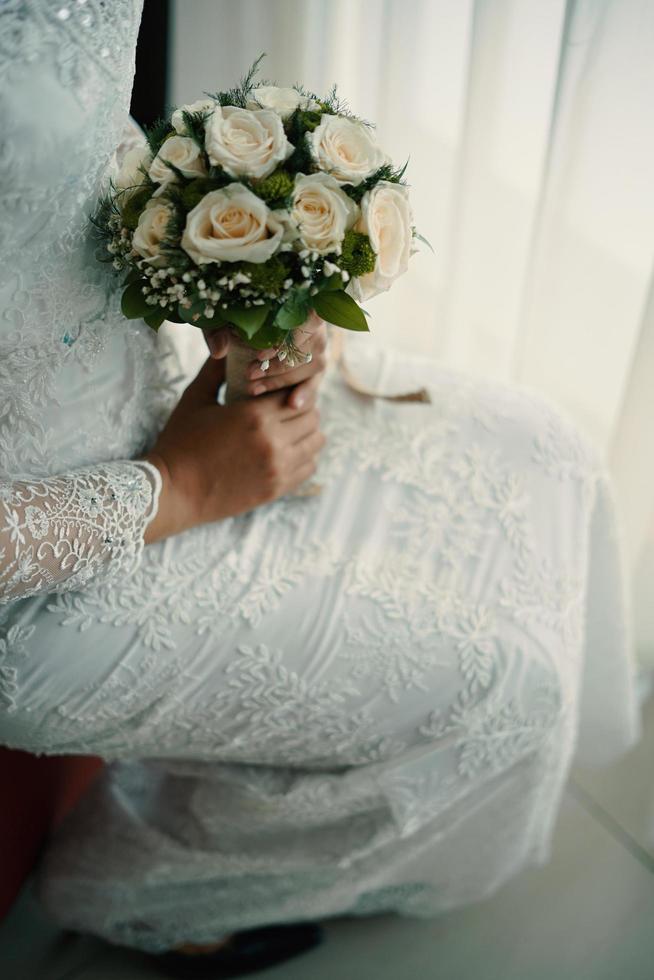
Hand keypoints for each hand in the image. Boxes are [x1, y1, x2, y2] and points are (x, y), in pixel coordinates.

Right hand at [143, 356, 324, 544]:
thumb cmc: (180, 442)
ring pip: (316, 440)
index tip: (278, 388)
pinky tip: (287, 450)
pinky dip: (304, 456)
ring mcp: (278, 468)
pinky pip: (309, 467)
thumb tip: (227, 346)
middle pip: (311, 415)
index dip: (289, 387)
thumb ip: (215, 371)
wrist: (173, 491)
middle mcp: (273, 441)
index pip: (295, 391)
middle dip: (300, 407)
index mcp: (254, 415)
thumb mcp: (195, 399)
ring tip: (288, 428)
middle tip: (284, 407)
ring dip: (306, 431)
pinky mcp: (277, 488)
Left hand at [202, 311, 327, 409]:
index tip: (259, 355)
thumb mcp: (218, 317)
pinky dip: (305, 392)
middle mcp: (313, 321)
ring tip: (254, 389)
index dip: (286, 338)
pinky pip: (316, 379)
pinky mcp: (315, 365)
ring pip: (314, 363)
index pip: (307, 317)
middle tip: (250, 375)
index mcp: (296, 299)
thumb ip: (215, 329)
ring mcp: (318, 344)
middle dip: (279, 364)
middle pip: (311, 344)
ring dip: (283, 379)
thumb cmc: (231, 315)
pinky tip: (292, 404)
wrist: (237, 321)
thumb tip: (219, 350)